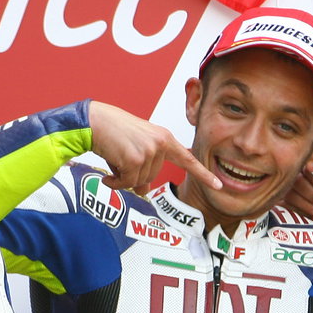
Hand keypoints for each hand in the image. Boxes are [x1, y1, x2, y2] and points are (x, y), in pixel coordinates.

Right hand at [84, 102, 221, 194]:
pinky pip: (126, 182)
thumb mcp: (135, 149)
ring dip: (122, 177)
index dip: (203, 174)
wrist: (94, 121)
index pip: (187, 160)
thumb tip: (143, 191)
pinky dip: (115, 182)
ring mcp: (150, 151)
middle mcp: (161, 143)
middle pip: (152, 177)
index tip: (218, 185)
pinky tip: (108, 173)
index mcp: (164, 138)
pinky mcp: (135, 158)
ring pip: (138, 181)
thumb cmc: (113, 133)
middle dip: (134, 175)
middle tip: (120, 160)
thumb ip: (145, 168)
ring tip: (113, 158)